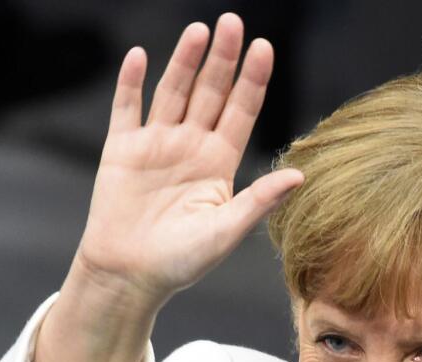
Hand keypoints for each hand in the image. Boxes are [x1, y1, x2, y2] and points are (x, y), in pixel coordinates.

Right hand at [74, 15, 302, 304]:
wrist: (129, 276)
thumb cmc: (181, 262)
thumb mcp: (226, 231)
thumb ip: (260, 200)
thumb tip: (300, 176)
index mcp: (219, 163)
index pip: (240, 111)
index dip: (252, 80)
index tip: (264, 48)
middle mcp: (190, 146)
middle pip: (210, 92)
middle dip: (222, 58)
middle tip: (233, 22)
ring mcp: (156, 144)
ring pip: (172, 92)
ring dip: (184, 61)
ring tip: (198, 30)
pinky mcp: (121, 150)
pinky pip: (125, 108)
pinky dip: (130, 83)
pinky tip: (139, 56)